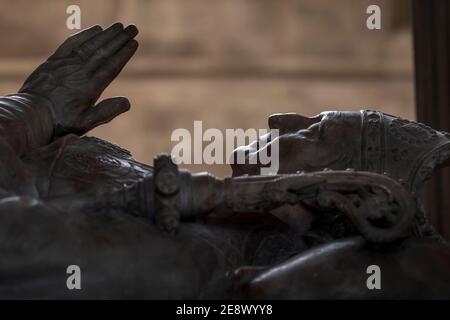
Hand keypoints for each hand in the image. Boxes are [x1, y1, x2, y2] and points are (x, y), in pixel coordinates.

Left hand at [19, 23, 138, 135]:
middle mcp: (80, 71)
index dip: (124, 53)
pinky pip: (72, 43)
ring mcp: (67, 64)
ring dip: (106, 34)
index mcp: (91, 86)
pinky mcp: (55, 61)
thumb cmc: (59, 122)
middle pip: (104, 51)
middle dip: (120, 39)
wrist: (30, 114)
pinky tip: (95, 29)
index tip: (134, 43)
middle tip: (133, 28)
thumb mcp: (85, 123)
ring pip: (91, 44)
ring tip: (119, 26)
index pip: (112, 65)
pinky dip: (85, 35)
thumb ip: (106, 112)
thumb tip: (127, 102)